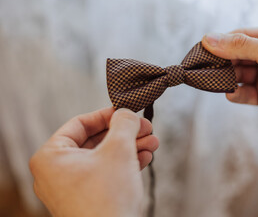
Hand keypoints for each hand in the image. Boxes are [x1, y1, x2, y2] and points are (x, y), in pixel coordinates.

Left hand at [29, 108, 158, 216]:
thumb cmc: (107, 196)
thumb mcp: (118, 150)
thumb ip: (124, 124)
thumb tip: (127, 113)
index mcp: (51, 156)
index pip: (79, 123)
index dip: (106, 115)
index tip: (126, 111)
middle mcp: (57, 172)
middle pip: (95, 141)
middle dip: (125, 134)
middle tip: (145, 128)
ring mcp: (71, 188)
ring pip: (103, 158)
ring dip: (130, 148)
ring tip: (153, 142)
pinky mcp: (87, 199)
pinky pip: (105, 174)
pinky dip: (124, 164)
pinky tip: (145, 158)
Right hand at [202, 26, 257, 148]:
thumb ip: (242, 46)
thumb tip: (210, 39)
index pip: (243, 36)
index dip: (222, 42)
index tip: (203, 48)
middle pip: (238, 56)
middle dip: (223, 62)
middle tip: (204, 67)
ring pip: (239, 75)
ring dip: (227, 78)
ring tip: (215, 81)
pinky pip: (245, 93)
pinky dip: (236, 93)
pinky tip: (231, 94)